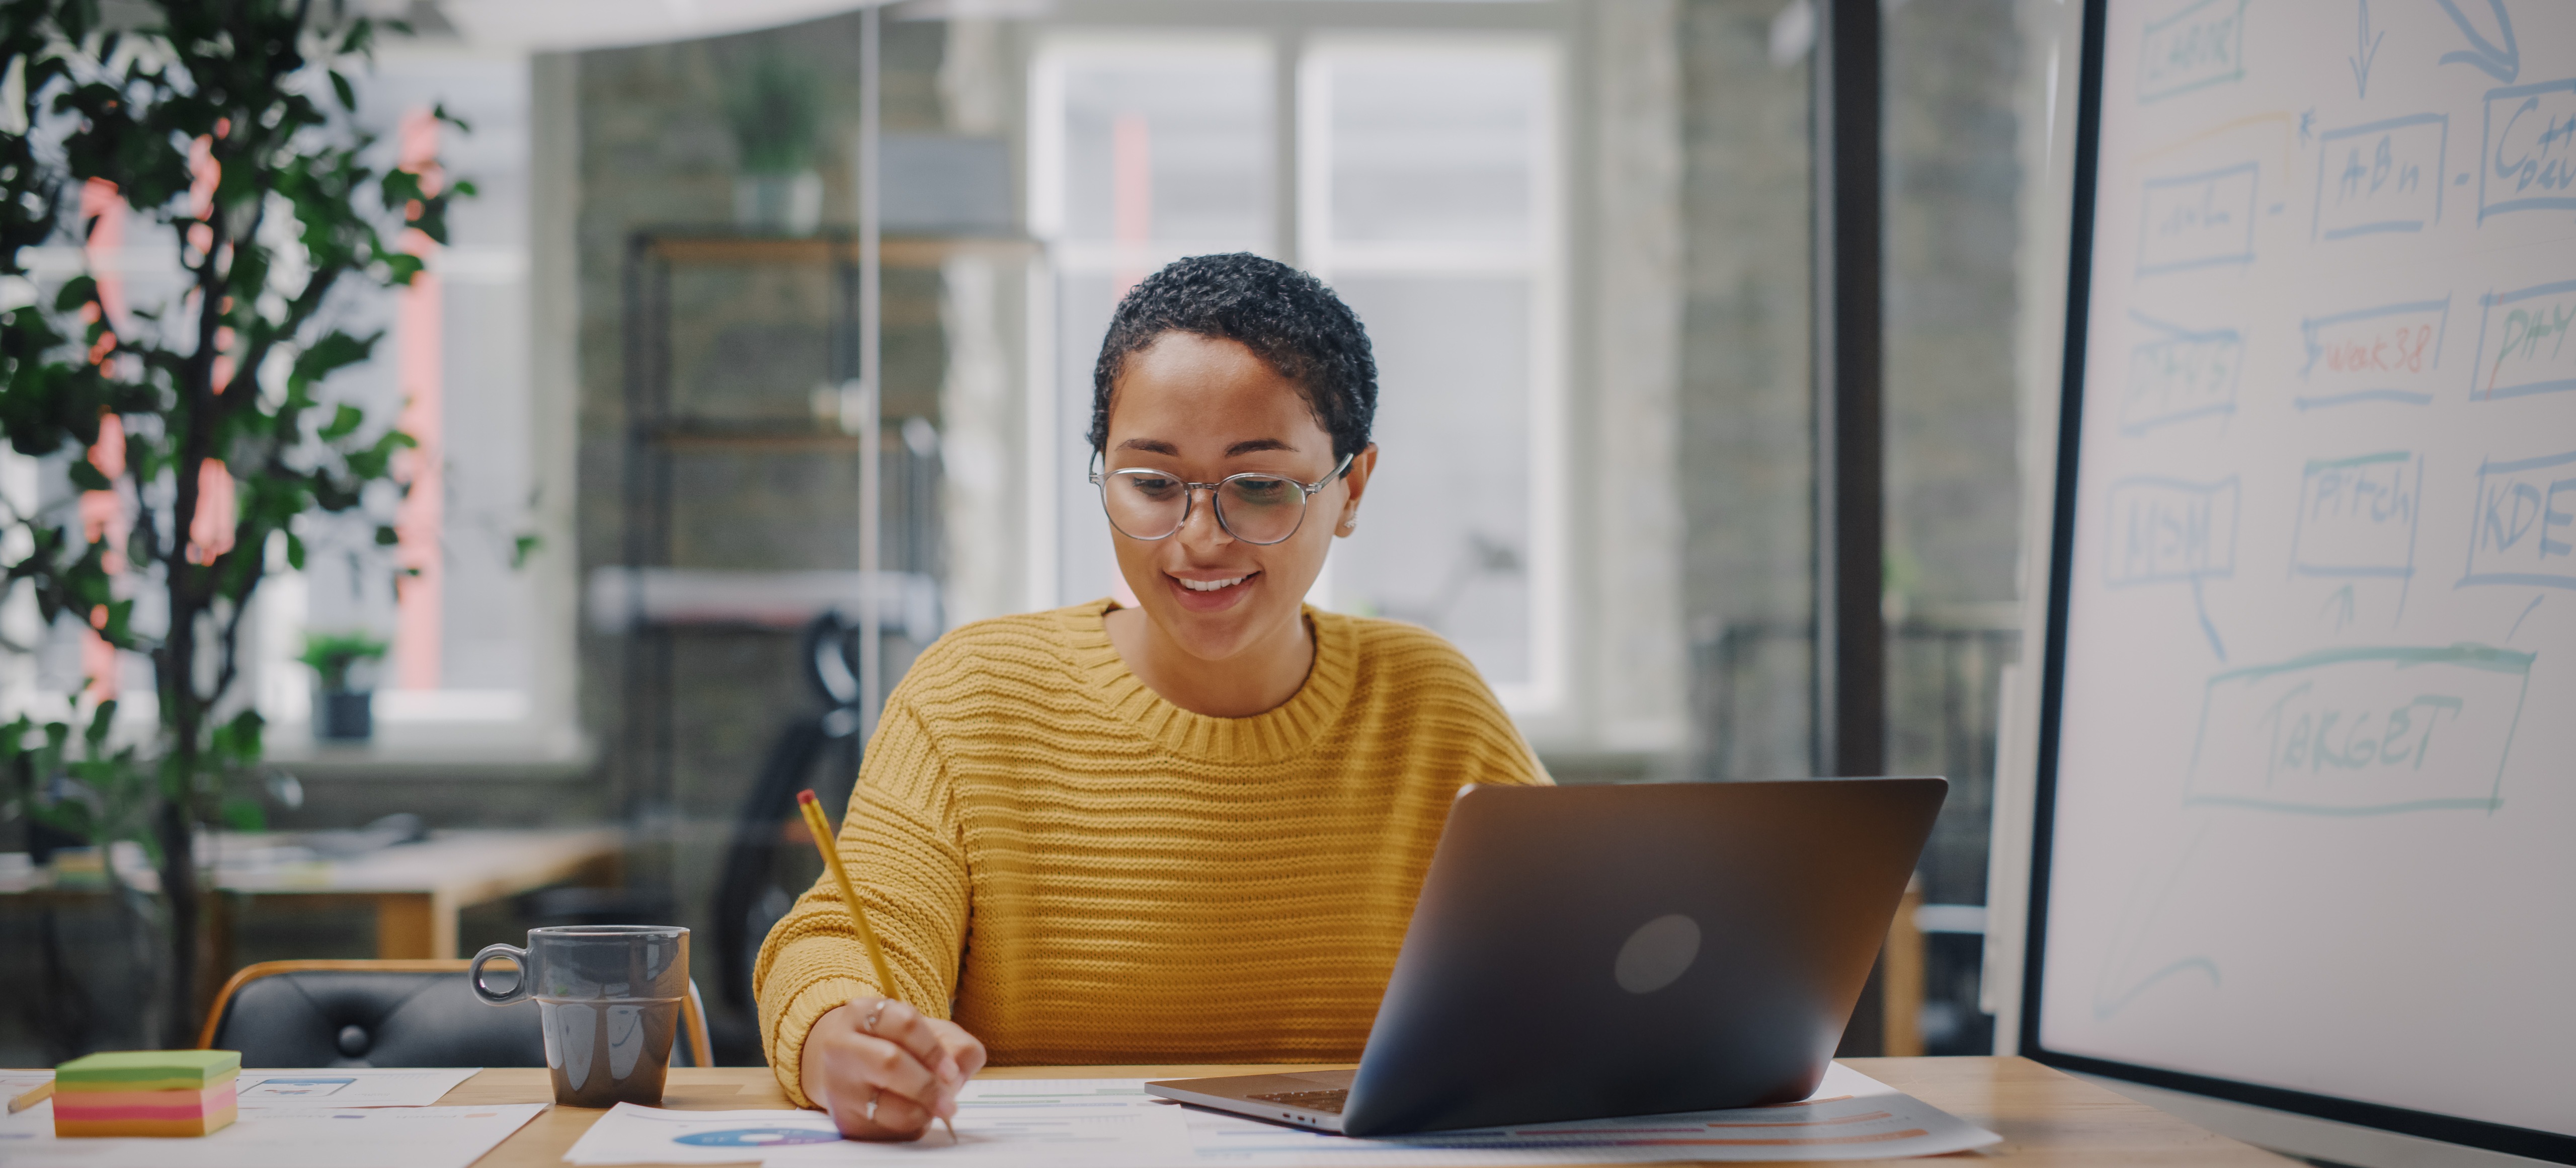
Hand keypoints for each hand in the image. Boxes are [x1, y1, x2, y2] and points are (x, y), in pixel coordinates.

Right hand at [800, 997, 987, 1140]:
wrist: (850, 1069)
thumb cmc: (898, 1047)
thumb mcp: (930, 1033)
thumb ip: (957, 1047)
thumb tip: (956, 1079)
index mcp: (861, 1013)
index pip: (905, 1024)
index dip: (934, 1050)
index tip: (951, 1071)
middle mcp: (841, 1046)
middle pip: (890, 1063)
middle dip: (928, 1086)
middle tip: (949, 1103)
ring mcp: (838, 1085)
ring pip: (887, 1105)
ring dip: (921, 1111)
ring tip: (933, 1108)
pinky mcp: (844, 1120)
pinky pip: (886, 1132)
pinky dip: (909, 1128)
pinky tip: (913, 1117)